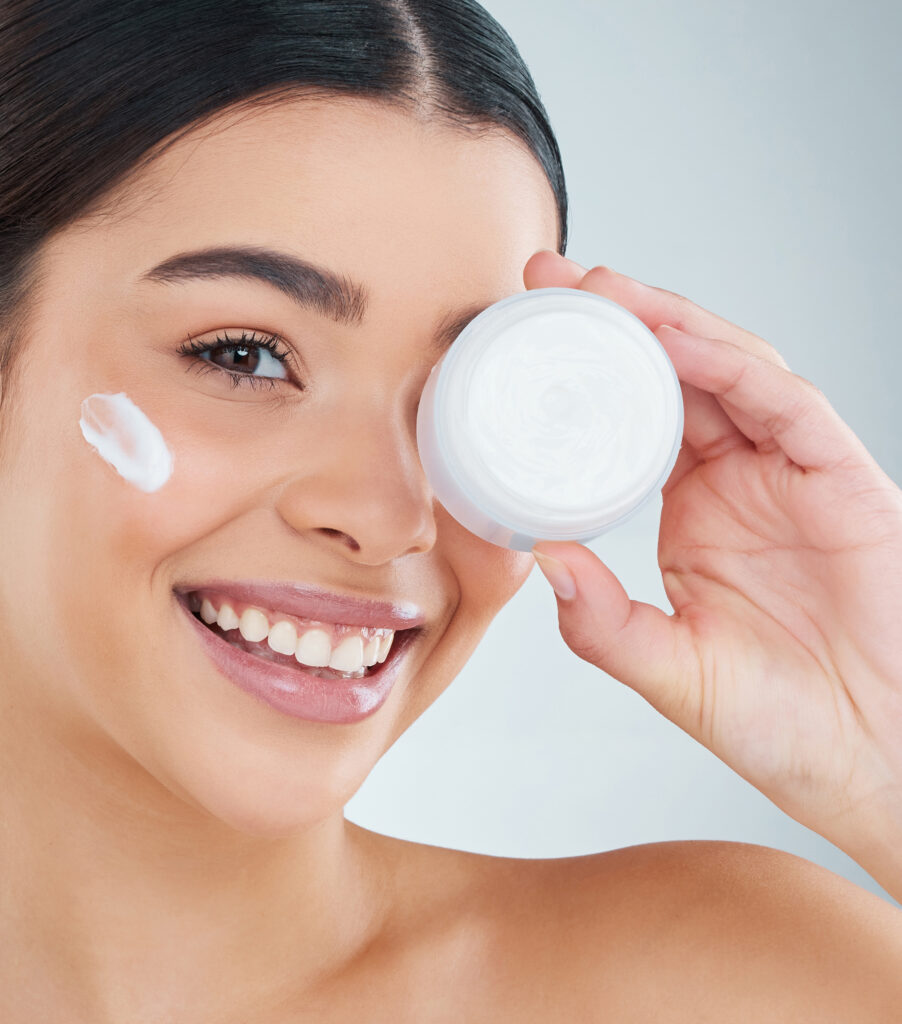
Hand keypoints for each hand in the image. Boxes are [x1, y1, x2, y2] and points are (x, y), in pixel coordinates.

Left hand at [524, 251, 901, 881]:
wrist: (874, 759)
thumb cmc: (783, 723)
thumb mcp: (670, 671)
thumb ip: (603, 624)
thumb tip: (542, 561)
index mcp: (695, 513)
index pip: (632, 418)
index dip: (582, 376)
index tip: (520, 341)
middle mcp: (739, 480)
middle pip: (673, 374)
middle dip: (614, 319)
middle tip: (545, 280)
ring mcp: (789, 473)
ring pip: (726, 369)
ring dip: (663, 322)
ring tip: (597, 288)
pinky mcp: (840, 477)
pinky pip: (783, 403)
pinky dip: (731, 366)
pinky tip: (674, 338)